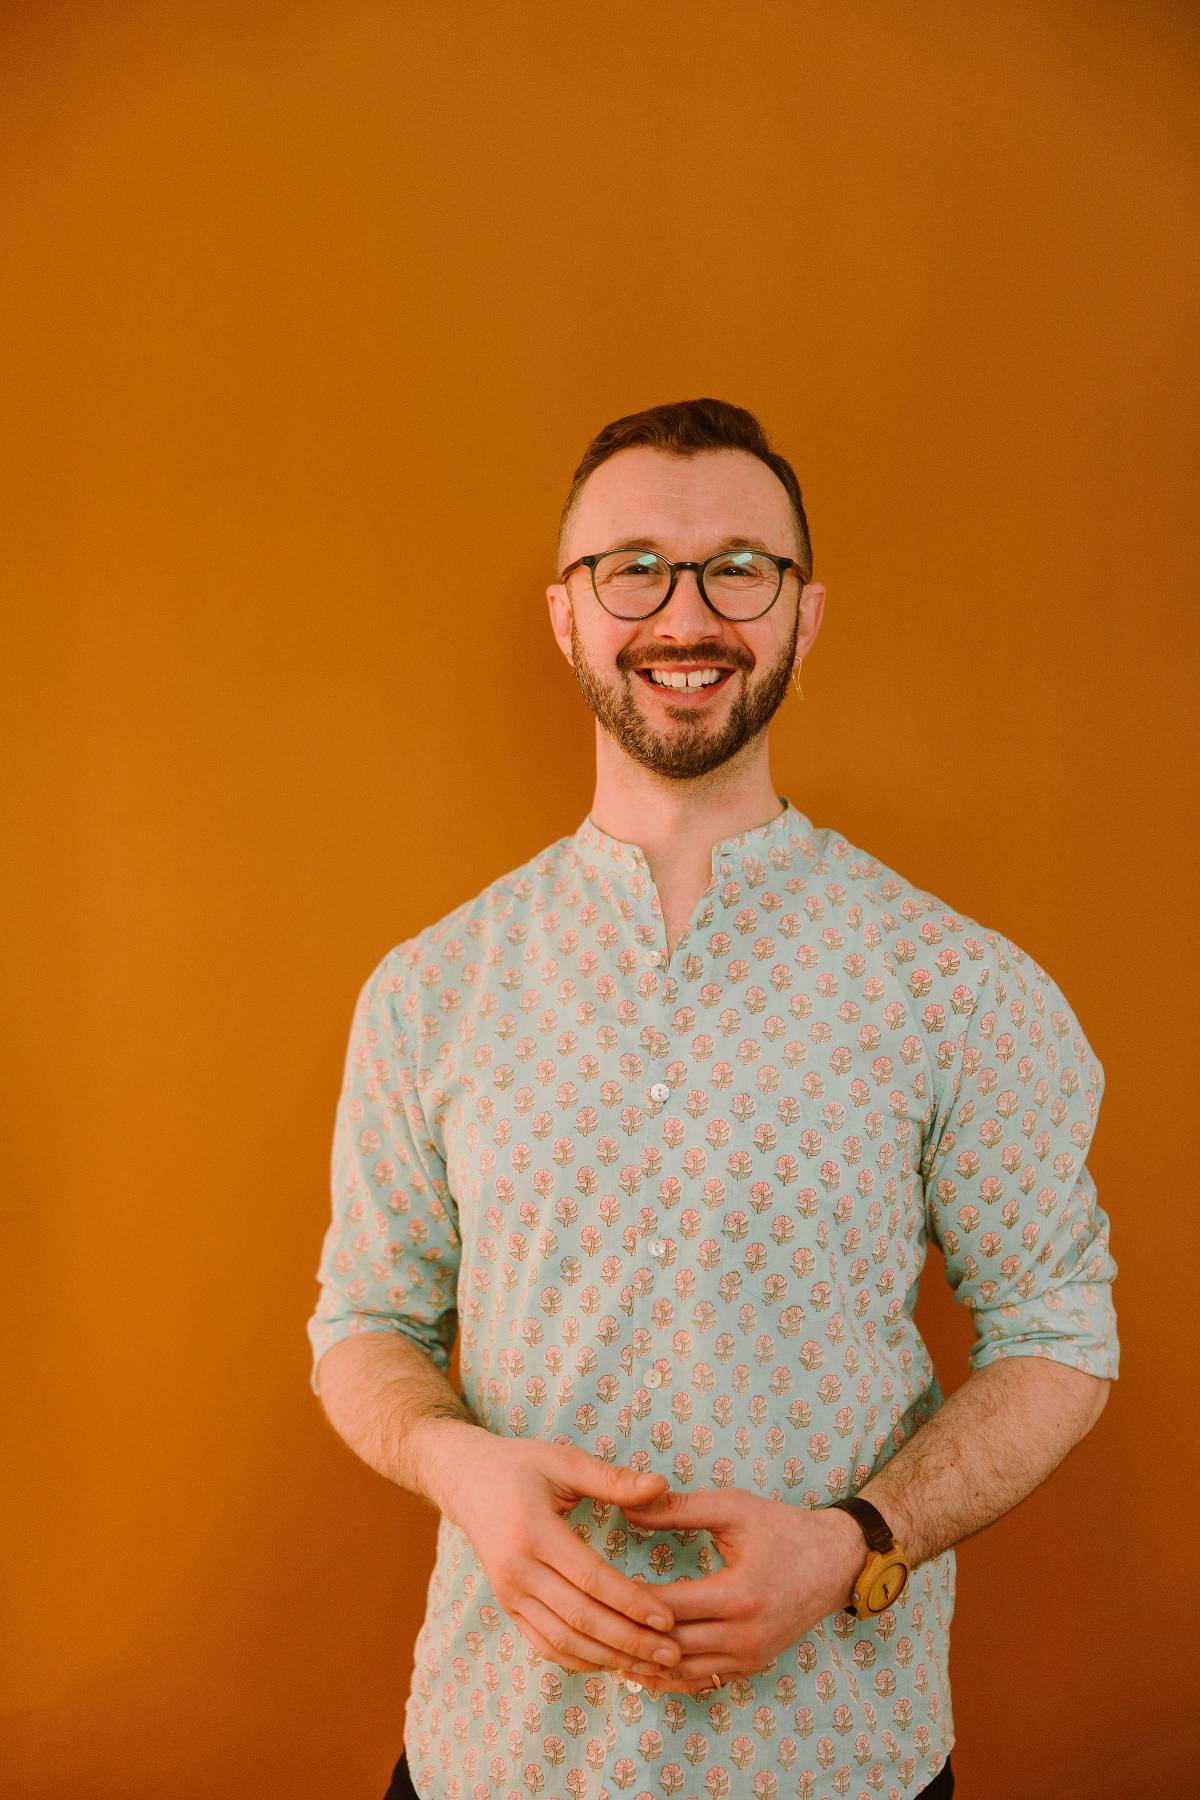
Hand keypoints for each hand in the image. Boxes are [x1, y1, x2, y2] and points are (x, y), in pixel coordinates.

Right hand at [445, 1435, 685, 1683]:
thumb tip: (661, 1485)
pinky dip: (579, 1659)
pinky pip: (544, 1644)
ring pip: (563, 1639)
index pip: (591, 1578)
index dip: (631, 1603)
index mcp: (533, 1531)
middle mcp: (517, 1570)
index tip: (667, 1618)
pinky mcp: (507, 1605)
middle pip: (580, 1618)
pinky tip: (611, 1661)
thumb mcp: (563, 1460)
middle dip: (629, 1641)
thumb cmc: (520, 1465)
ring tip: (650, 1664)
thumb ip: (612, 1479)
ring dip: (608, 1657)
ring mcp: (508, 1593)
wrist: (465, 1480)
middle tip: (671, 1653)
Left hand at [611, 1485, 863, 1694]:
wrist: (835, 1561)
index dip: (627, 1601)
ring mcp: (750, 1657)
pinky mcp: (753, 1666)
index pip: (666, 1608)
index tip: (592, 1585)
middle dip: (627, 1635)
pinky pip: (702, 1680)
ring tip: (602, 1644)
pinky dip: (668, 1675)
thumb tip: (627, 1508)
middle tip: (586, 1621)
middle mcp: (745, 1636)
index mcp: (738, 1595)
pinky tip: (639, 1663)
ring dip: (643, 1662)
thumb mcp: (732, 1509)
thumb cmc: (782, 1528)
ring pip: (682, 1672)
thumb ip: (679, 1509)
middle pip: (670, 1645)